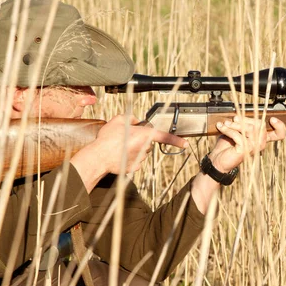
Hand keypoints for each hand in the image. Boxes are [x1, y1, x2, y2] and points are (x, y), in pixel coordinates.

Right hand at [71, 114, 187, 191]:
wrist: (99, 157)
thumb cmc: (108, 138)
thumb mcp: (118, 120)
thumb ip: (130, 118)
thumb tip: (135, 121)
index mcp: (144, 135)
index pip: (164, 136)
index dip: (176, 140)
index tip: (186, 143)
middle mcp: (145, 148)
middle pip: (147, 143)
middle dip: (140, 140)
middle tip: (125, 137)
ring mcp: (140, 160)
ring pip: (141, 153)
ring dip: (134, 149)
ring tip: (119, 147)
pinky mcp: (133, 168)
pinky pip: (134, 162)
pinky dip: (128, 159)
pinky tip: (119, 156)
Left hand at [208, 116, 285, 172]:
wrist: (218, 159)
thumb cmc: (227, 144)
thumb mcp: (238, 130)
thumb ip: (244, 123)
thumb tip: (242, 114)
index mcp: (261, 138)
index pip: (279, 134)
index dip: (280, 126)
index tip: (273, 119)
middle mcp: (261, 143)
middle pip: (261, 125)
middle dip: (246, 119)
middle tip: (234, 118)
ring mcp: (254, 147)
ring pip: (250, 129)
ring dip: (235, 124)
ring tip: (226, 124)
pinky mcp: (246, 149)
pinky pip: (239, 135)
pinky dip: (228, 130)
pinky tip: (222, 128)